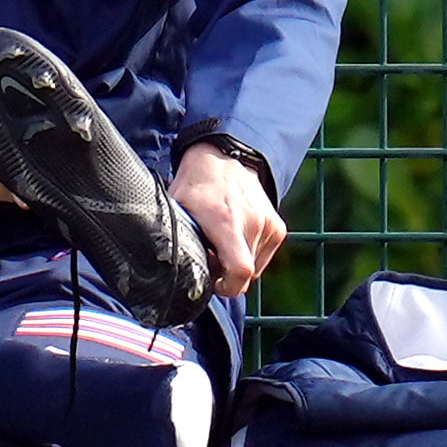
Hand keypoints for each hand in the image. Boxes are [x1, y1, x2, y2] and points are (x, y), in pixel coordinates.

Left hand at [173, 143, 285, 296]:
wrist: (223, 158)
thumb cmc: (196, 186)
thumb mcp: (176, 210)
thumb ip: (176, 239)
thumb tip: (168, 266)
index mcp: (226, 222)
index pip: (241, 271)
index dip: (227, 288)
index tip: (214, 283)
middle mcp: (253, 223)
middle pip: (247, 275)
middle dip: (228, 276)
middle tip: (211, 259)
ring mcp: (269, 225)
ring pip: (256, 268)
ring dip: (239, 264)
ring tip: (222, 245)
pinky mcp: (278, 227)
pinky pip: (264, 256)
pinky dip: (250, 255)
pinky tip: (235, 239)